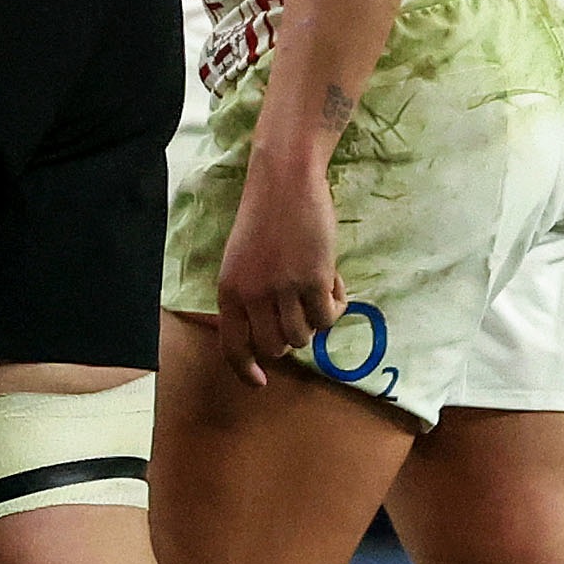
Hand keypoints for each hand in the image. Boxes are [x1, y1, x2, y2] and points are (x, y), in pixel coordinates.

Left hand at [213, 156, 342, 386]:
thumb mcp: (240, 261)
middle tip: (300, 310)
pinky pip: (328, 316)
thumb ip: (249, 297)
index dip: (246, 370)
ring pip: (303, 336)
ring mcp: (283, 289)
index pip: (232, 347)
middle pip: (275, 347)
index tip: (261, 382)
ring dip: (313, 320)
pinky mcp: (314, 280)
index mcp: (229, 290)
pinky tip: (333, 280)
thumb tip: (271, 339)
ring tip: (316, 290)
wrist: (286, 181)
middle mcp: (252, 295)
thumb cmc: (265, 218)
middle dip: (290, 336)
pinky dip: (335, 304)